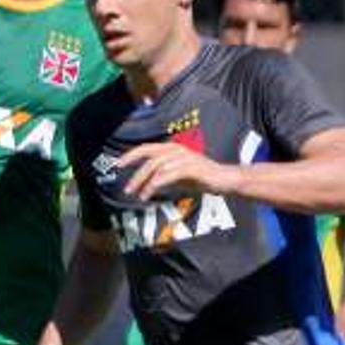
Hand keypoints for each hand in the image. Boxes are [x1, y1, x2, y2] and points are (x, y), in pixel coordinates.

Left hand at [118, 142, 238, 201]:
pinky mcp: (191, 168)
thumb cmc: (203, 178)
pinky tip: (150, 193)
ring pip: (157, 167)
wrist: (226, 180)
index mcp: (172, 148)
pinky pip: (168, 175)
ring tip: (138, 196)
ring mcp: (185, 157)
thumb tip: (147, 183)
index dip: (131, 155)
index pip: (146, 148)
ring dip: (144, 182)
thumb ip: (163, 175)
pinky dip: (156, 184)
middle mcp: (177, 149)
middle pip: (149, 159)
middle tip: (127, 189)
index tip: (118, 165)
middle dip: (136, 174)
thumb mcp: (179, 176)